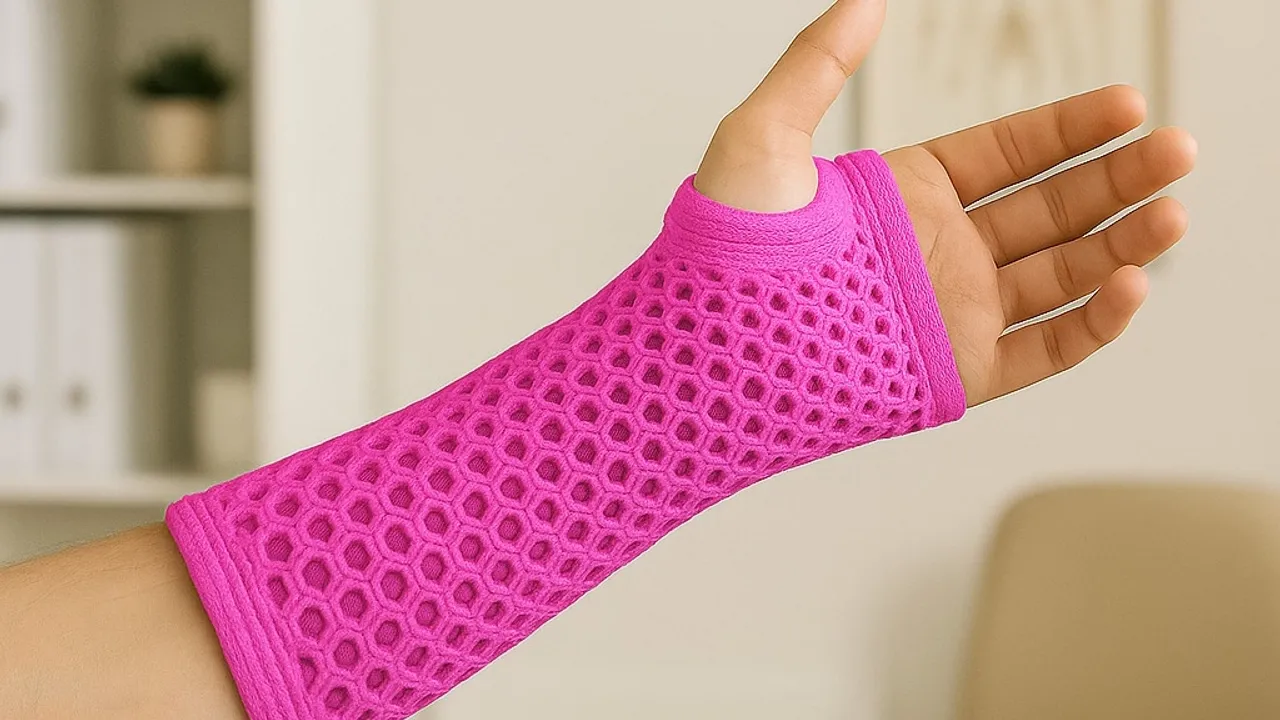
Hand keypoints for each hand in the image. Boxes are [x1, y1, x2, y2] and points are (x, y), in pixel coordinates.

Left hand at [694, 0, 1196, 405]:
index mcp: (909, 196)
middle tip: (1179, 149)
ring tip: (1176, 210)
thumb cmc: (719, 246)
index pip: (1012, 153)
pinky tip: (1130, 283)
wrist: (706, 351)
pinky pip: (1044, 349)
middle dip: (1119, 179)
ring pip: (1063, 275)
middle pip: (1054, 209)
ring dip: (1125, 244)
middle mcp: (942, 251)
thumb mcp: (764, 136)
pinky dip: (1094, 324)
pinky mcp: (958, 373)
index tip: (1128, 103)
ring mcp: (955, 312)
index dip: (1072, 128)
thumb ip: (818, 65)